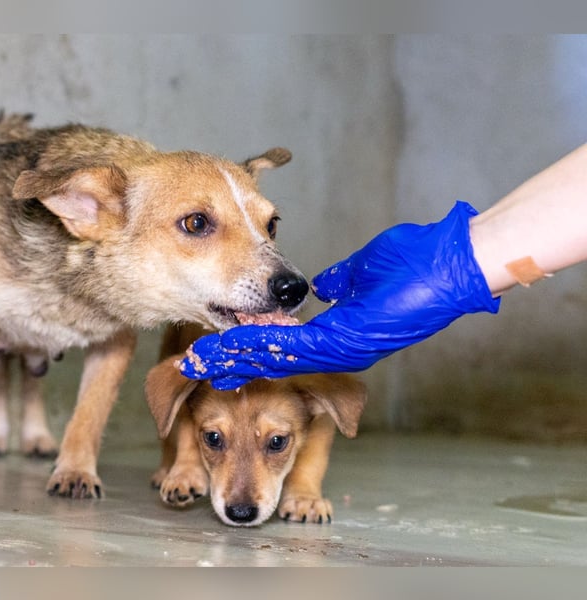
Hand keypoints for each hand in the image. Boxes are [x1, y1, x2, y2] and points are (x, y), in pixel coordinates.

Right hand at [180, 201, 500, 389]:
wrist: (452, 262)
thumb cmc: (416, 262)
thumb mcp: (363, 269)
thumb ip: (339, 281)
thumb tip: (320, 285)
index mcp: (340, 331)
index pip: (284, 344)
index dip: (249, 345)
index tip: (217, 344)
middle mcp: (338, 347)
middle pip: (274, 360)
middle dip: (234, 362)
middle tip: (195, 366)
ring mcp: (343, 348)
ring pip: (279, 359)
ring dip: (239, 359)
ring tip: (203, 360)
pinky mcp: (349, 341)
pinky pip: (298, 348)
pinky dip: (264, 348)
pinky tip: (236, 346)